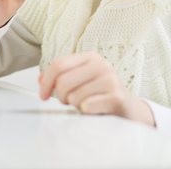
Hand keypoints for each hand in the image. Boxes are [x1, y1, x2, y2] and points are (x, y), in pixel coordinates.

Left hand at [38, 51, 154, 126]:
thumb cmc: (103, 95)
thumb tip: (40, 79)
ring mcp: (110, 80)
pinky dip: (86, 113)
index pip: (59, 64)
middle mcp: (101, 65)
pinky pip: (87, 107)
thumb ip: (62, 77)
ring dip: (77, 106)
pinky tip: (95, 110)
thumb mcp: (82, 81)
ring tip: (87, 104)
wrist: (129, 110)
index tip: (43, 95)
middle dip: (61, 97)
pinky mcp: (116, 97)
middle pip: (63, 81)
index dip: (46, 81)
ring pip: (74, 96)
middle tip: (69, 102)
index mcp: (91, 58)